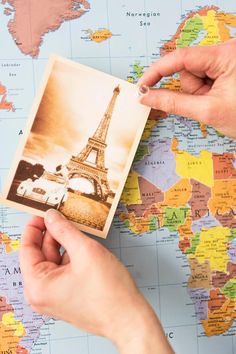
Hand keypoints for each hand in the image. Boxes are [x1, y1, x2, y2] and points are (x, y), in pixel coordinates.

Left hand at [20, 209, 172, 353]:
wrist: (129, 318)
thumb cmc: (109, 291)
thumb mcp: (85, 251)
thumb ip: (64, 230)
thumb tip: (50, 216)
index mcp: (38, 286)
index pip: (27, 248)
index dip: (34, 226)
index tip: (42, 211)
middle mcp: (42, 294)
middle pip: (41, 254)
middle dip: (52, 233)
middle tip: (62, 214)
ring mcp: (55, 296)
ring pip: (54, 261)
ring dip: (63, 243)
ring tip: (75, 227)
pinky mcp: (68, 296)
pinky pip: (63, 270)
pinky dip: (71, 255)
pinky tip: (82, 244)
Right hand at [138, 38, 235, 138]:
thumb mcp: (207, 111)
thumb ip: (173, 103)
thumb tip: (147, 97)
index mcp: (226, 55)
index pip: (181, 57)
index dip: (158, 71)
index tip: (142, 84)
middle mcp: (226, 51)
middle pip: (188, 68)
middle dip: (192, 89)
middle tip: (207, 102)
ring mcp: (225, 59)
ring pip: (193, 74)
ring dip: (199, 92)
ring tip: (216, 101)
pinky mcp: (225, 67)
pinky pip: (202, 77)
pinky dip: (204, 91)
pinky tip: (218, 97)